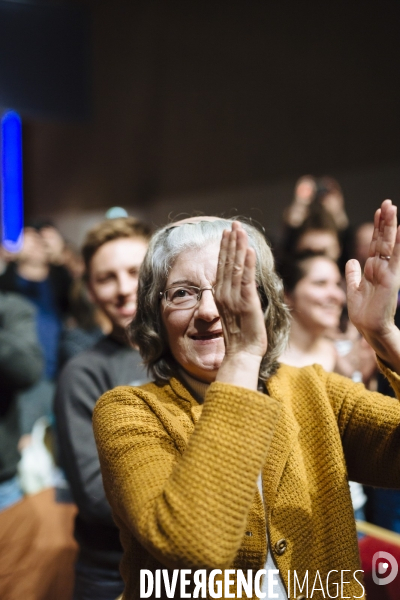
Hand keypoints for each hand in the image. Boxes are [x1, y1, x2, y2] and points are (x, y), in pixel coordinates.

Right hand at [214, 222, 266, 388]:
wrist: (242, 354)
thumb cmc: (241, 337)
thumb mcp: (235, 312)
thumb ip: (235, 297)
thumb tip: (240, 285)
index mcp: (220, 295)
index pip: (222, 266)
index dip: (225, 248)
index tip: (227, 233)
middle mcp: (224, 294)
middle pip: (227, 262)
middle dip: (231, 241)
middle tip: (234, 224)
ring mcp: (235, 298)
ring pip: (236, 267)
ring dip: (239, 246)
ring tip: (240, 229)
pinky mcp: (247, 303)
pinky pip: (247, 279)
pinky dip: (248, 263)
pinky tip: (249, 249)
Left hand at [346, 199, 399, 369]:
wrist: (369, 328)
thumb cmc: (363, 312)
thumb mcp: (354, 289)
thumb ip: (353, 275)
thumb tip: (351, 261)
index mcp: (372, 269)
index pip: (374, 244)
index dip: (376, 228)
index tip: (378, 211)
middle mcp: (381, 268)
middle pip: (382, 240)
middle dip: (385, 222)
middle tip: (387, 203)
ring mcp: (387, 272)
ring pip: (388, 245)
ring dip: (390, 227)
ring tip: (392, 208)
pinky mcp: (390, 279)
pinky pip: (394, 259)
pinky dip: (397, 245)